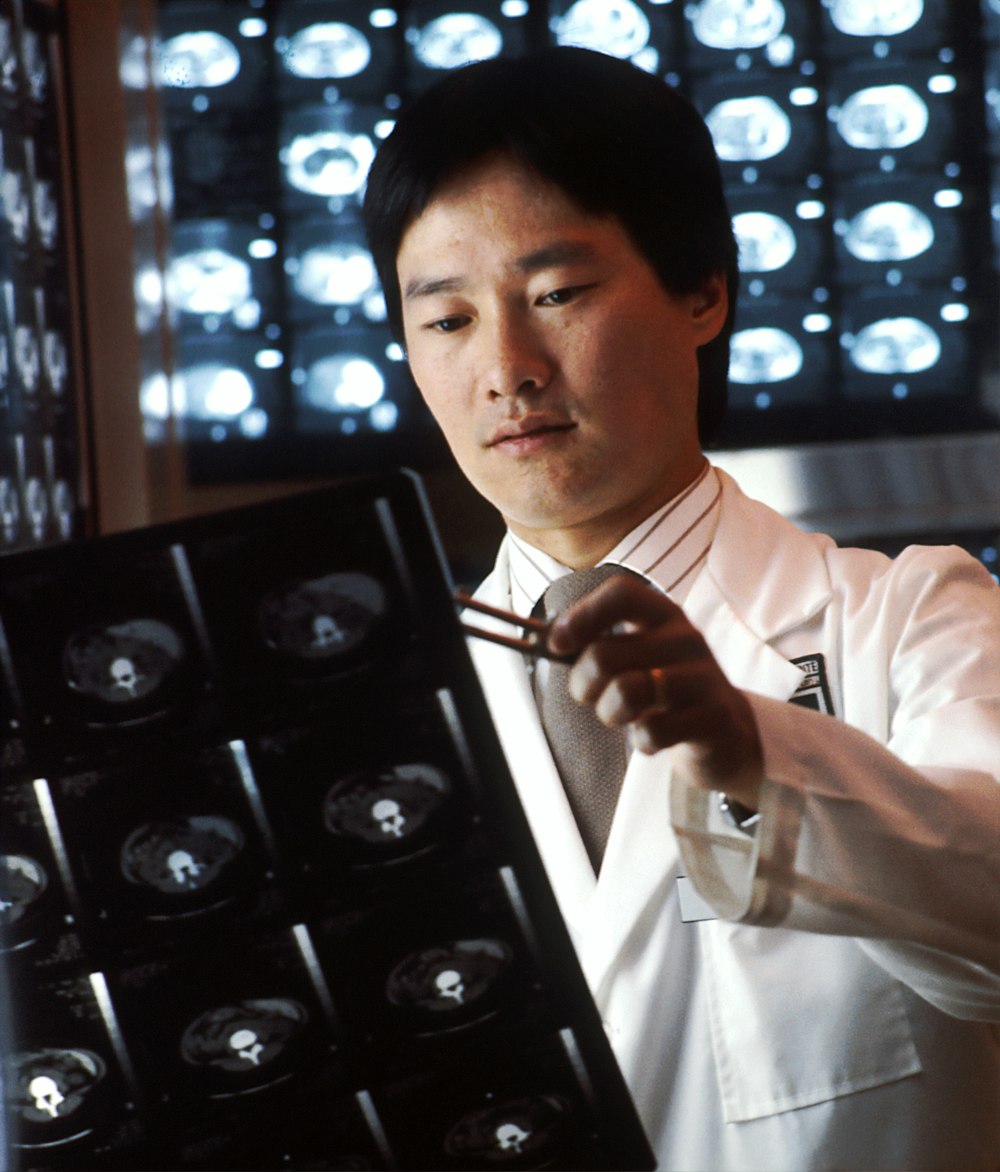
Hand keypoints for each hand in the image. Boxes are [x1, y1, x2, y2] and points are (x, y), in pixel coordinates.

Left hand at [546, 574, 763, 803]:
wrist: (725, 732)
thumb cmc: (662, 689)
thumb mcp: (633, 658)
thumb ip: (595, 645)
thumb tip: (548, 639)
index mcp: (661, 614)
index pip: (621, 594)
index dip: (582, 615)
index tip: (558, 643)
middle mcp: (686, 637)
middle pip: (604, 654)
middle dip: (583, 684)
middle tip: (592, 696)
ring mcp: (704, 676)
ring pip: (626, 693)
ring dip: (609, 713)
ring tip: (622, 715)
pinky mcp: (716, 716)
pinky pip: (653, 732)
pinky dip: (642, 742)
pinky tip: (654, 736)